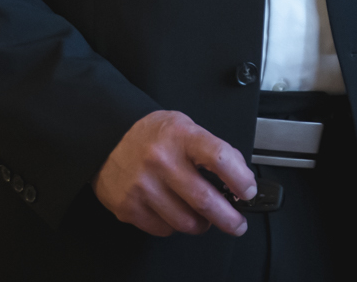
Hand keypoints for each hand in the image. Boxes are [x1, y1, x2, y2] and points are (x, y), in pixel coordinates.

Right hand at [93, 110, 253, 237]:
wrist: (108, 136)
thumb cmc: (152, 134)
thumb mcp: (185, 127)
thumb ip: (212, 150)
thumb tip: (240, 179)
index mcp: (181, 137)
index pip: (219, 158)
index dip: (240, 179)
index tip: (247, 191)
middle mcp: (161, 160)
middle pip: (204, 200)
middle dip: (229, 218)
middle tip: (237, 223)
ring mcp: (143, 185)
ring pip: (185, 222)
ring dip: (201, 224)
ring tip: (202, 217)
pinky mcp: (129, 206)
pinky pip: (163, 229)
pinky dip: (174, 226)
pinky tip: (173, 212)